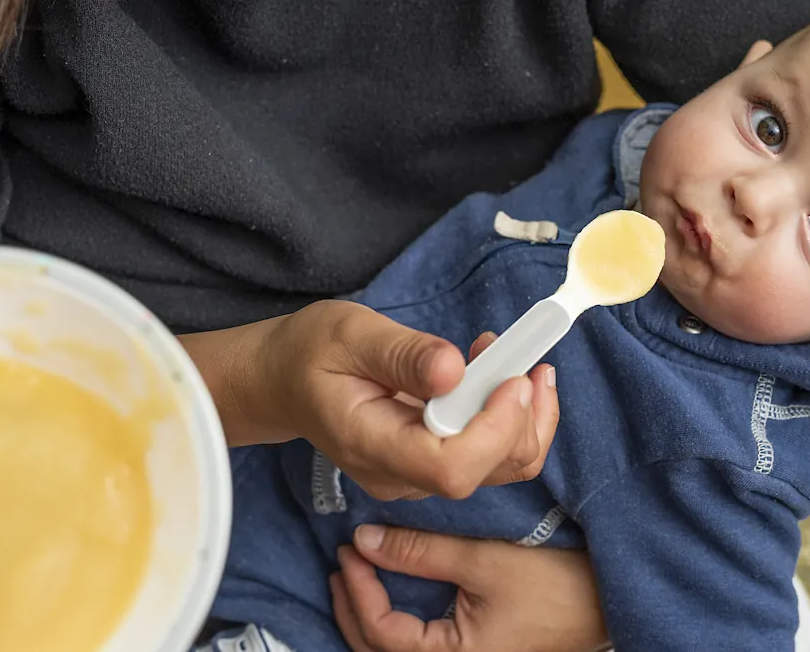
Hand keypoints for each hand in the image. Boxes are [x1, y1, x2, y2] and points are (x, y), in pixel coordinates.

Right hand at [180, 300, 558, 500]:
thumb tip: (454, 369)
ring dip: (524, 414)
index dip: (495, 428)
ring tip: (511, 356)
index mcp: (372, 445)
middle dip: (522, 415)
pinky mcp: (433, 463)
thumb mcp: (349, 333)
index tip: (513, 378)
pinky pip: (490, 455)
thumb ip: (402, 354)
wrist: (285, 381)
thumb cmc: (310, 352)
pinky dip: (510, 415)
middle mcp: (400, 475)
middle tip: (522, 353)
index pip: (451, 466)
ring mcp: (418, 476)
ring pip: (500, 467)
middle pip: (487, 470)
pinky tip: (498, 373)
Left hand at [330, 525, 609, 651]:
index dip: (359, 591)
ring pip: (397, 651)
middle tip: (342, 562)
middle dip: (352, 608)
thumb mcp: (482, 561)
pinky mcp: (473, 650)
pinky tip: (391, 592)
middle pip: (380, 650)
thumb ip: (419, 553)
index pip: (383, 633)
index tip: (349, 549)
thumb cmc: (554, 584)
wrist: (607, 598)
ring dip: (369, 617)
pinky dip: (395, 622)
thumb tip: (364, 541)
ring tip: (356, 575)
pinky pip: (419, 645)